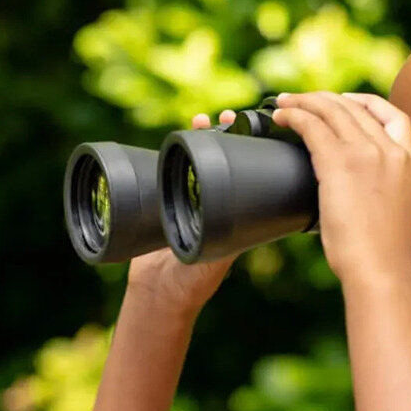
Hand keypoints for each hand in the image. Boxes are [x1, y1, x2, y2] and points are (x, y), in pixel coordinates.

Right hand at [124, 109, 241, 315]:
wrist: (158, 293)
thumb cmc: (191, 283)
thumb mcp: (214, 260)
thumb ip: (223, 243)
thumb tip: (240, 225)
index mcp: (236, 215)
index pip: (250, 176)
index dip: (252, 152)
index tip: (250, 134)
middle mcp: (218, 202)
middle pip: (228, 160)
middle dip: (229, 136)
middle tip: (228, 117)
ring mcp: (194, 199)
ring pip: (202, 159)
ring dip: (205, 137)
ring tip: (204, 119)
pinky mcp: (169, 201)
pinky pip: (176, 169)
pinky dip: (180, 149)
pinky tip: (185, 132)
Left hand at [269, 91, 410, 285]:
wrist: (379, 268)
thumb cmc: (381, 251)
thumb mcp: (393, 208)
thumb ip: (380, 186)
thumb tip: (350, 183)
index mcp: (409, 162)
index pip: (394, 115)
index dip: (367, 102)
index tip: (346, 102)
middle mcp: (391, 151)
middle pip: (356, 107)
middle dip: (326, 99)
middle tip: (303, 100)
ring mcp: (367, 154)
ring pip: (332, 110)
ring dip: (304, 101)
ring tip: (285, 103)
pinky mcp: (339, 163)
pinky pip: (312, 126)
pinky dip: (294, 115)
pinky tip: (282, 117)